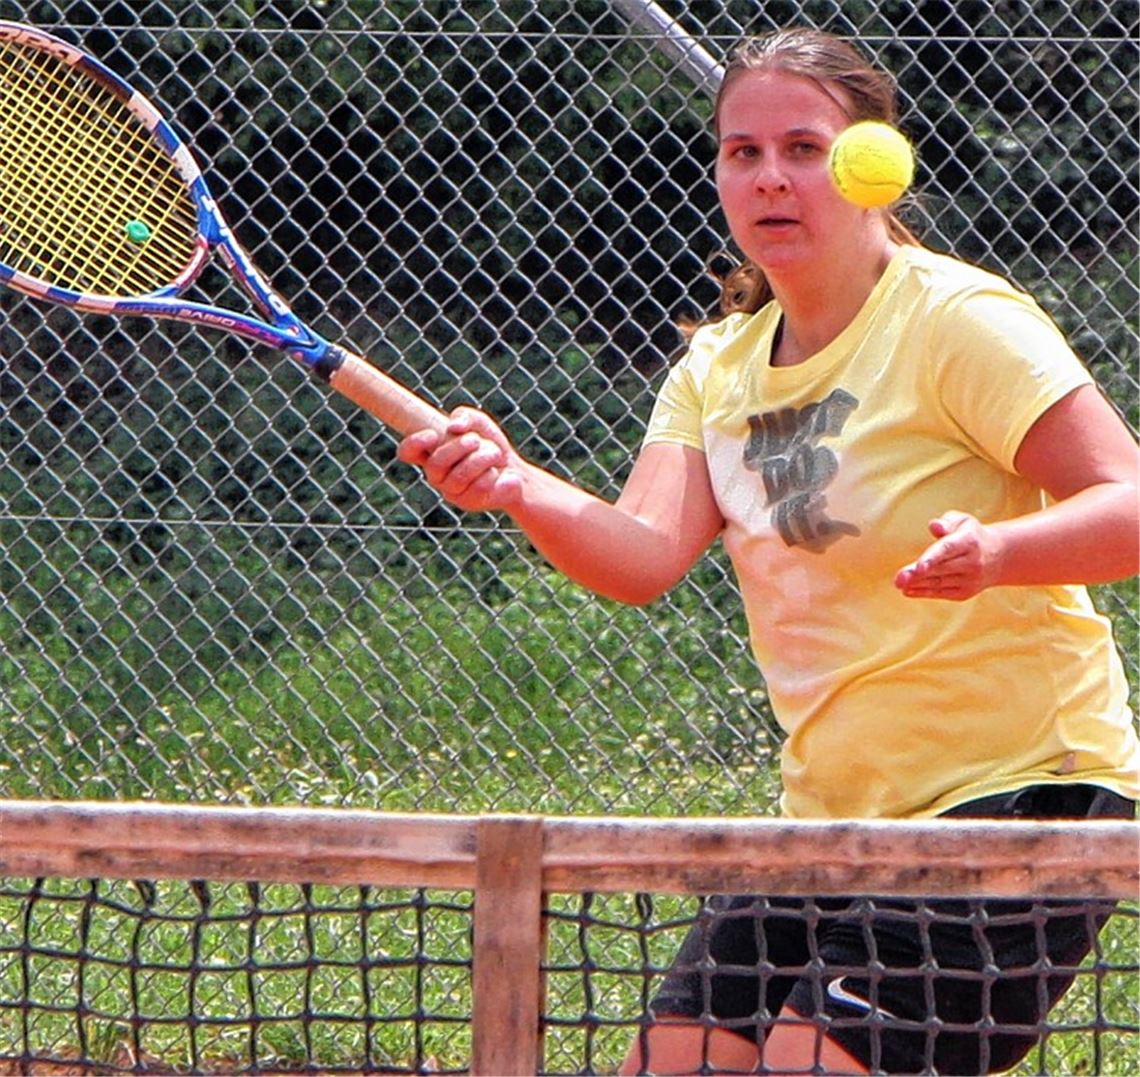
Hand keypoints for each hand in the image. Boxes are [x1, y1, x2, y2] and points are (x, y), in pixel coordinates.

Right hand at [397, 406, 522, 512]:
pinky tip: (497, 473)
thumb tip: (453, 427)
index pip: (408, 452)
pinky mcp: (468, 503)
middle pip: (436, 464)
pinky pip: (478, 487)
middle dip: (458, 448)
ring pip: (459, 477)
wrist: (514, 470)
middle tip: (476, 440)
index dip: (414, 443)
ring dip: (482, 458)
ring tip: (495, 453)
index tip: (434, 434)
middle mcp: (436, 475)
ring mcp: (451, 492)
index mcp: (432, 453)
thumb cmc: (489, 444)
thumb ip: (465, 416)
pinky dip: (493, 474)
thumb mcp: (479, 423)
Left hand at [894, 511, 1003, 600]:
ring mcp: (971, 579)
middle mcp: (973, 562)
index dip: (932, 558)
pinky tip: (908, 590)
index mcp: (969, 541)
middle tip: (898, 579)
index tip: (919, 566)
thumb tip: (934, 526)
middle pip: (940, 569)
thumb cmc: (970, 534)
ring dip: (917, 584)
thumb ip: (946, 522)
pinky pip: (942, 593)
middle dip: (917, 574)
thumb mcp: (962, 521)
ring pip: (939, 582)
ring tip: (899, 583)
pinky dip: (924, 592)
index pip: (948, 549)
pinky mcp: (966, 592)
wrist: (998, 556)